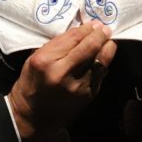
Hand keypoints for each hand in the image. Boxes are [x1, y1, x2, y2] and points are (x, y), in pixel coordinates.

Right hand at [8, 21, 115, 141]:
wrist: (32, 116)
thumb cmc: (31, 84)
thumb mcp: (35, 59)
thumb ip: (56, 45)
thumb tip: (80, 31)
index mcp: (45, 60)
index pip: (72, 38)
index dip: (86, 29)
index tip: (93, 24)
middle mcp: (61, 72)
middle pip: (88, 47)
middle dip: (100, 35)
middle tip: (105, 29)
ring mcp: (76, 86)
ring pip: (99, 61)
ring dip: (107, 48)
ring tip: (109, 41)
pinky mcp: (86, 96)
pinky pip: (100, 75)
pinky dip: (103, 64)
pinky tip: (104, 58)